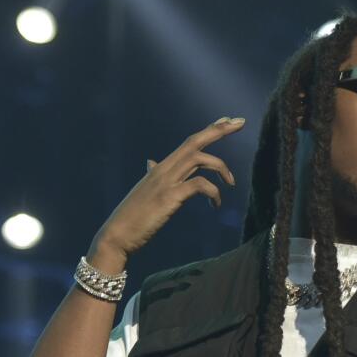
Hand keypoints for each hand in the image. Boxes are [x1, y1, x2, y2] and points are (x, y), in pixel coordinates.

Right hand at [93, 116, 244, 258]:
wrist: (116, 235)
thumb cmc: (132, 217)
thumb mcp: (144, 191)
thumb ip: (152, 175)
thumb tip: (150, 164)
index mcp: (161, 168)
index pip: (189, 142)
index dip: (209, 130)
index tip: (227, 120)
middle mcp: (164, 169)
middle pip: (195, 141)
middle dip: (219, 130)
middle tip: (240, 122)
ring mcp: (166, 182)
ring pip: (199, 158)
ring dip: (221, 167)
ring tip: (231, 183)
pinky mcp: (170, 197)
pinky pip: (199, 185)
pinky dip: (213, 192)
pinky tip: (215, 206)